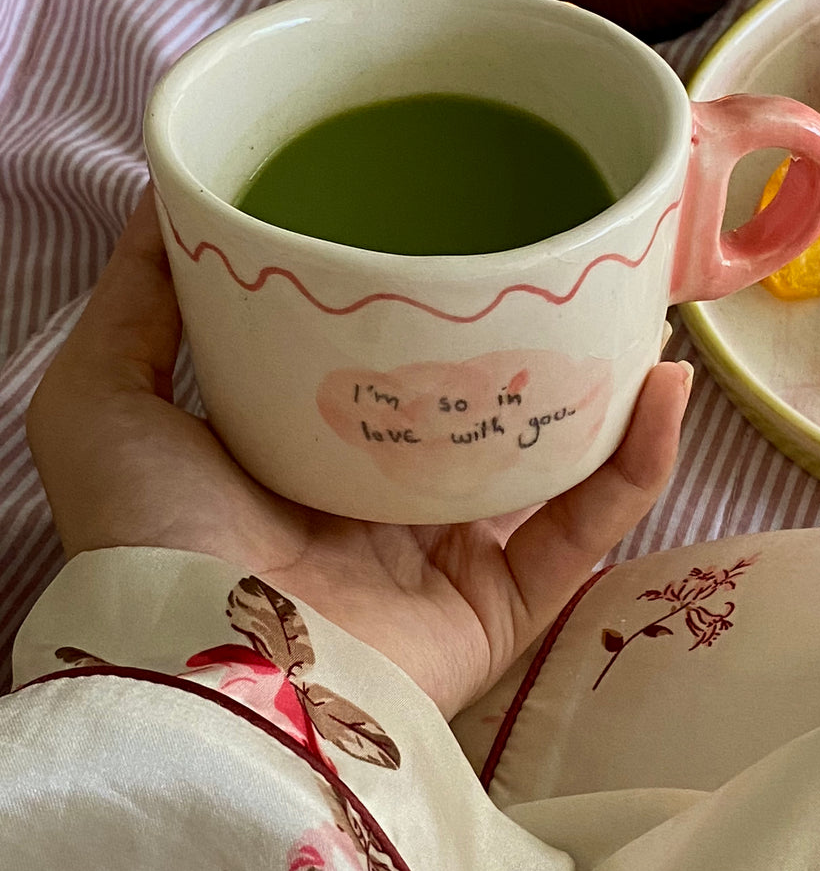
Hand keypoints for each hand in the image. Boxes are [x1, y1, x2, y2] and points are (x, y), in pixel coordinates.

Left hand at [26, 188, 692, 717]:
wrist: (202, 668)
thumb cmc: (149, 533)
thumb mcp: (105, 394)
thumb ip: (138, 298)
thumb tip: (176, 202)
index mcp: (308, 449)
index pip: (380, 362)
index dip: (424, 301)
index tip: (459, 223)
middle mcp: (383, 499)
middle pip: (477, 406)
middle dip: (530, 338)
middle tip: (570, 262)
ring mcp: (447, 556)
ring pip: (550, 461)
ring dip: (604, 390)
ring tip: (640, 307)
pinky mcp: (499, 606)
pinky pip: (587, 531)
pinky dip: (636, 466)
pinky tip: (665, 390)